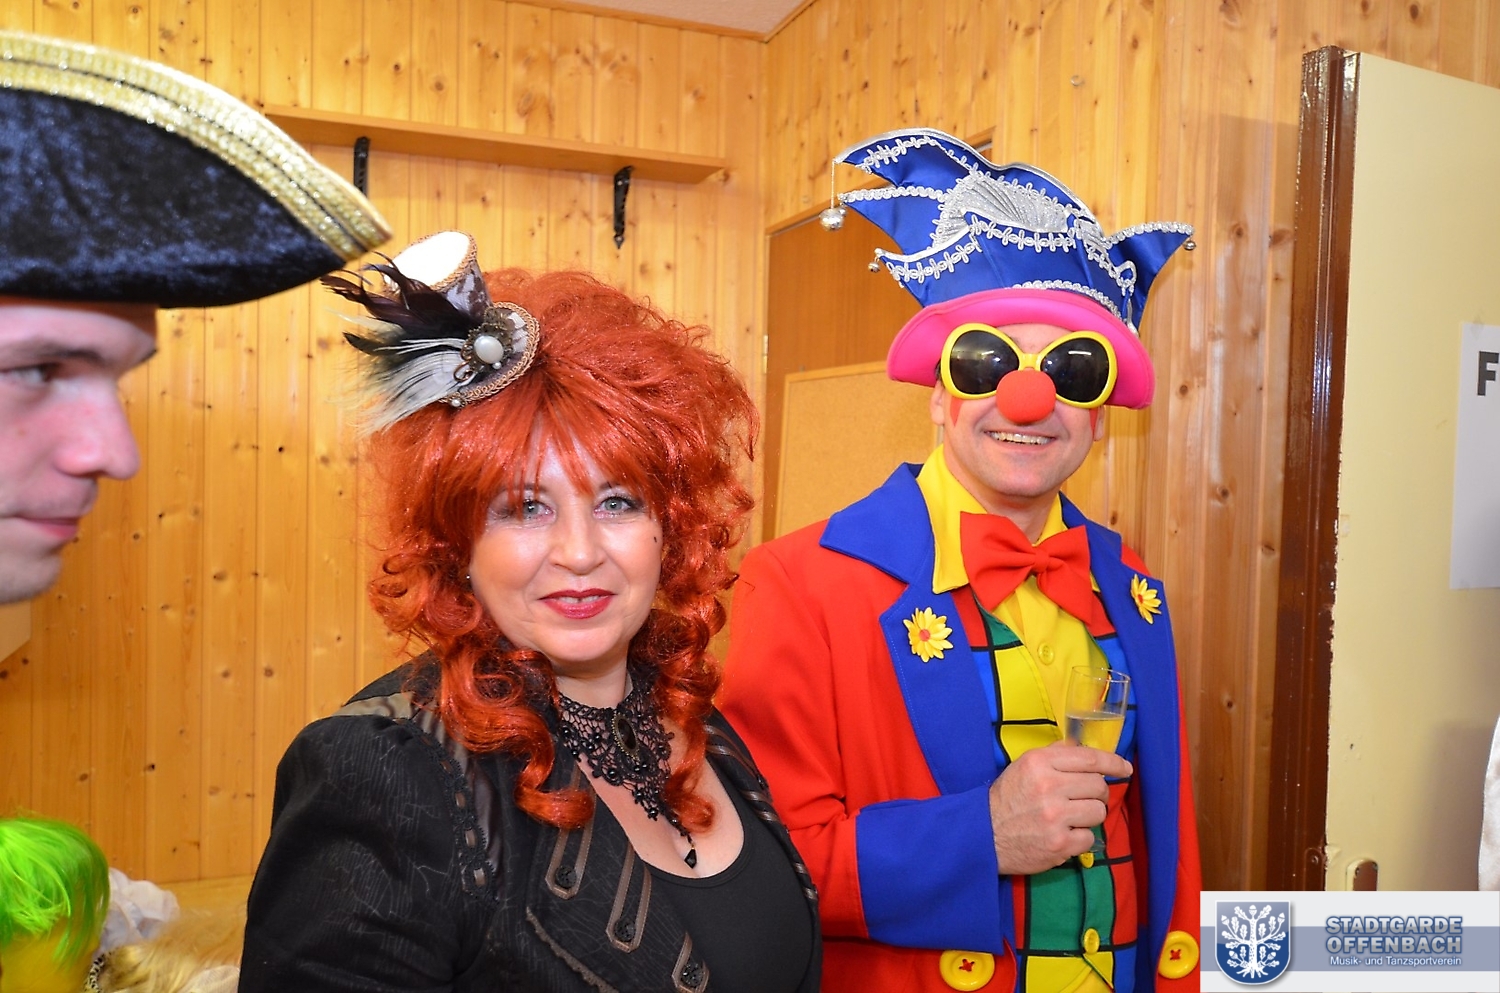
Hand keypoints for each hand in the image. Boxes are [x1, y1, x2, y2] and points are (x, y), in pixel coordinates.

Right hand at [987, 740, 1132, 874]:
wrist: (983, 834)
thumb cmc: (1007, 798)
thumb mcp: (1024, 766)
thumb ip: (1054, 755)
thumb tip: (1083, 748)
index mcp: (1040, 763)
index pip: (1089, 758)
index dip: (1113, 762)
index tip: (1125, 768)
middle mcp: (1049, 786)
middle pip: (1098, 786)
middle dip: (1097, 793)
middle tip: (1083, 799)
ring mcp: (1055, 816)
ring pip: (1098, 812)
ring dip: (1089, 816)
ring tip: (1071, 818)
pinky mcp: (1059, 843)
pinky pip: (1090, 838)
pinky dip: (1080, 838)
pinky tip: (1064, 835)